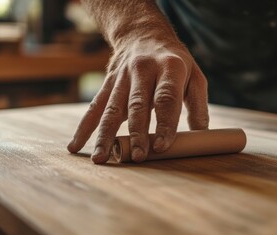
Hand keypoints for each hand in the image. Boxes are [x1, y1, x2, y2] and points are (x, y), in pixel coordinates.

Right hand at [67, 39, 208, 162]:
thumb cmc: (174, 61)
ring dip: (106, 135)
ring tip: (102, 158)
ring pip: (112, 108)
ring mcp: (121, 76)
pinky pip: (94, 107)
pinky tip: (76, 145)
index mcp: (169, 67)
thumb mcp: (194, 75)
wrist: (143, 34)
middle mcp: (142, 70)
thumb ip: (198, 105)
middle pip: (137, 104)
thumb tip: (200, 135)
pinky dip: (84, 127)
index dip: (165, 123)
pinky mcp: (107, 83)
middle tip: (138, 156)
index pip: (167, 98)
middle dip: (137, 132)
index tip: (162, 146)